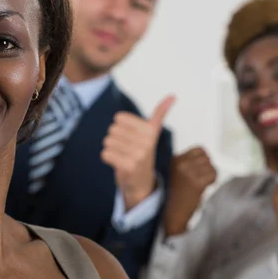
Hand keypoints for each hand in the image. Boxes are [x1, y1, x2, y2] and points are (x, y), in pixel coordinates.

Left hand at [101, 95, 174, 209]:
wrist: (141, 183)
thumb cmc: (142, 153)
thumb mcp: (152, 132)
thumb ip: (159, 114)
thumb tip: (172, 95)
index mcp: (151, 130)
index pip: (119, 118)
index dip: (120, 127)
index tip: (131, 137)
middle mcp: (147, 142)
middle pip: (112, 130)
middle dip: (115, 139)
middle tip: (126, 149)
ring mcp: (138, 155)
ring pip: (107, 141)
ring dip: (111, 149)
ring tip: (122, 156)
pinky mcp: (128, 166)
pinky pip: (105, 153)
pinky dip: (107, 158)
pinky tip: (118, 163)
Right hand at [163, 147, 215, 235]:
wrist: (173, 212)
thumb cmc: (176, 194)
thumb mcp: (175, 172)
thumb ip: (185, 161)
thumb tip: (204, 154)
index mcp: (174, 160)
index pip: (199, 149)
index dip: (203, 159)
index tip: (198, 169)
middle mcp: (180, 164)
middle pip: (206, 157)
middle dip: (207, 167)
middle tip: (201, 178)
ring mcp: (188, 173)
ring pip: (211, 166)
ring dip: (210, 174)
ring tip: (202, 183)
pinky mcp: (197, 183)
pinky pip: (213, 174)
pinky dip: (213, 180)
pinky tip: (205, 186)